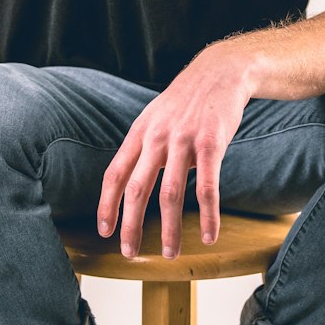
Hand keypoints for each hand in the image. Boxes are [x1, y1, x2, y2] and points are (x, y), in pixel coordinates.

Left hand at [97, 47, 251, 259]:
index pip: (115, 174)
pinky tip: (209, 235)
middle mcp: (156, 138)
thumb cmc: (188, 100)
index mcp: (140, 133)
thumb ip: (144, 147)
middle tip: (129, 253)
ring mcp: (183, 141)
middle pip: (137, 189)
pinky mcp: (211, 144)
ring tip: (170, 253)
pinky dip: (208, 215)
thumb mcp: (156, 117)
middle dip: (131, 226)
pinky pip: (207, 187)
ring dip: (170, 228)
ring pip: (170, 194)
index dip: (107, 205)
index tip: (104, 231)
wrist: (221, 71)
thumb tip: (135, 182)